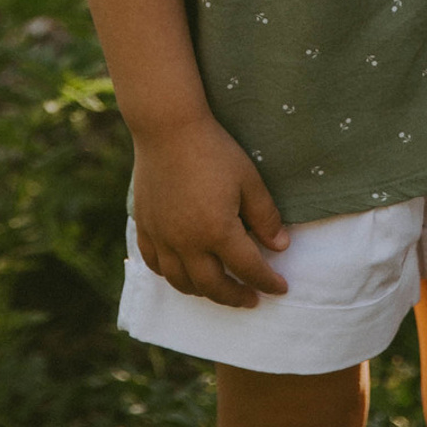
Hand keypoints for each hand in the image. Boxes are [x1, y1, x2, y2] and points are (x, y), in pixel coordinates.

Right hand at [131, 111, 290, 308]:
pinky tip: (183, 272)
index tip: (281, 288)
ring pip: (182, 282)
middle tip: (251, 299)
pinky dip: (172, 275)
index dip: (268, 282)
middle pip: (214, 286)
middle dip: (236, 297)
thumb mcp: (249, 179)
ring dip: (204, 292)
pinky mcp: (146, 227)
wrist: (168, 128)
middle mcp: (187, 243)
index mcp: (218, 231)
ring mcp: (163, 237)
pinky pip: (156, 264)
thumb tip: (280, 247)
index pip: (248, 269)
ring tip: (219, 289)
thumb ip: (265, 217)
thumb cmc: (214, 149)